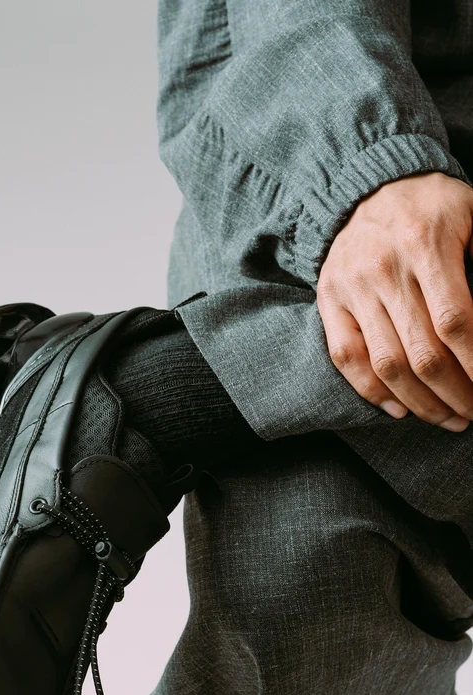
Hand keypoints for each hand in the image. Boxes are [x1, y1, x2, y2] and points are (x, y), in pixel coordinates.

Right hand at [316, 171, 472, 430]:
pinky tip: (400, 409)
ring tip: (448, 418)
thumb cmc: (432, 206)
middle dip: (455, 393)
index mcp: (425, 244)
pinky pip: (346, 358)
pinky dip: (372, 391)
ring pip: (386, 364)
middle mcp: (384, 269)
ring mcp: (352, 289)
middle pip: (422, 352)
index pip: (455, 321)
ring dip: (421, 402)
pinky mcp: (329, 301)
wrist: (366, 186)